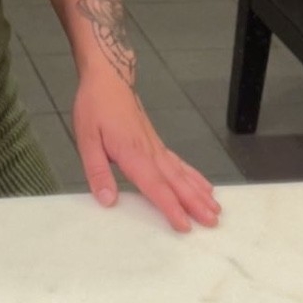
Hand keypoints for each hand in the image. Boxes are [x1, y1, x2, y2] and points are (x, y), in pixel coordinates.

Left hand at [72, 69, 221, 233]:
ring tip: (216, 209)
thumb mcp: (86, 138)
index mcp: (132, 152)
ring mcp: (156, 146)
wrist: (108, 77)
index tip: (184, 225)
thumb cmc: (95, 106)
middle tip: (213, 222)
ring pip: (182, 173)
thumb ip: (97, 170)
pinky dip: (194, 176)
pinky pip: (179, 163)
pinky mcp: (156, 143)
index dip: (170, 207)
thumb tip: (107, 200)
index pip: (154, 185)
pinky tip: (204, 186)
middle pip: (176, 181)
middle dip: (195, 203)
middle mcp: (150, 151)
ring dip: (199, 192)